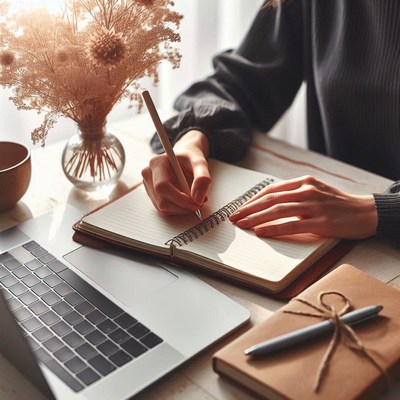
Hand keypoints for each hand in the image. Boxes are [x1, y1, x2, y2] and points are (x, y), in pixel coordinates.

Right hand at [142, 130, 210, 215]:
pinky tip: (187, 201)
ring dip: (182, 209)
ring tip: (194, 199)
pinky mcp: (153, 196)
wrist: (185, 158)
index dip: (179, 198)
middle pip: (162, 201)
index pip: (162, 186)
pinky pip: (165, 210)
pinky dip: (179, 210)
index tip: (194, 201)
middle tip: (198, 203)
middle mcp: (149, 175)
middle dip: (182, 206)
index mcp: (156, 163)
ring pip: (163, 209)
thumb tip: (198, 199)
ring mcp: (149, 187)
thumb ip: (202, 178)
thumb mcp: (200, 163)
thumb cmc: (190, 158)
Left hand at [229, 175, 377, 239]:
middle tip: (234, 217)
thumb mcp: (316, 191)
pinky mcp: (321, 221)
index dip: (253, 199)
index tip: (240, 207)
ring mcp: (314, 205)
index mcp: (304, 182)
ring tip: (242, 224)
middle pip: (270, 199)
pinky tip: (260, 231)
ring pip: (278, 210)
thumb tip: (270, 203)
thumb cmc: (338, 203)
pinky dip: (274, 228)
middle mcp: (307, 190)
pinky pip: (292, 224)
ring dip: (256, 218)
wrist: (366, 212)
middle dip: (249, 209)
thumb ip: (295, 194)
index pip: (271, 190)